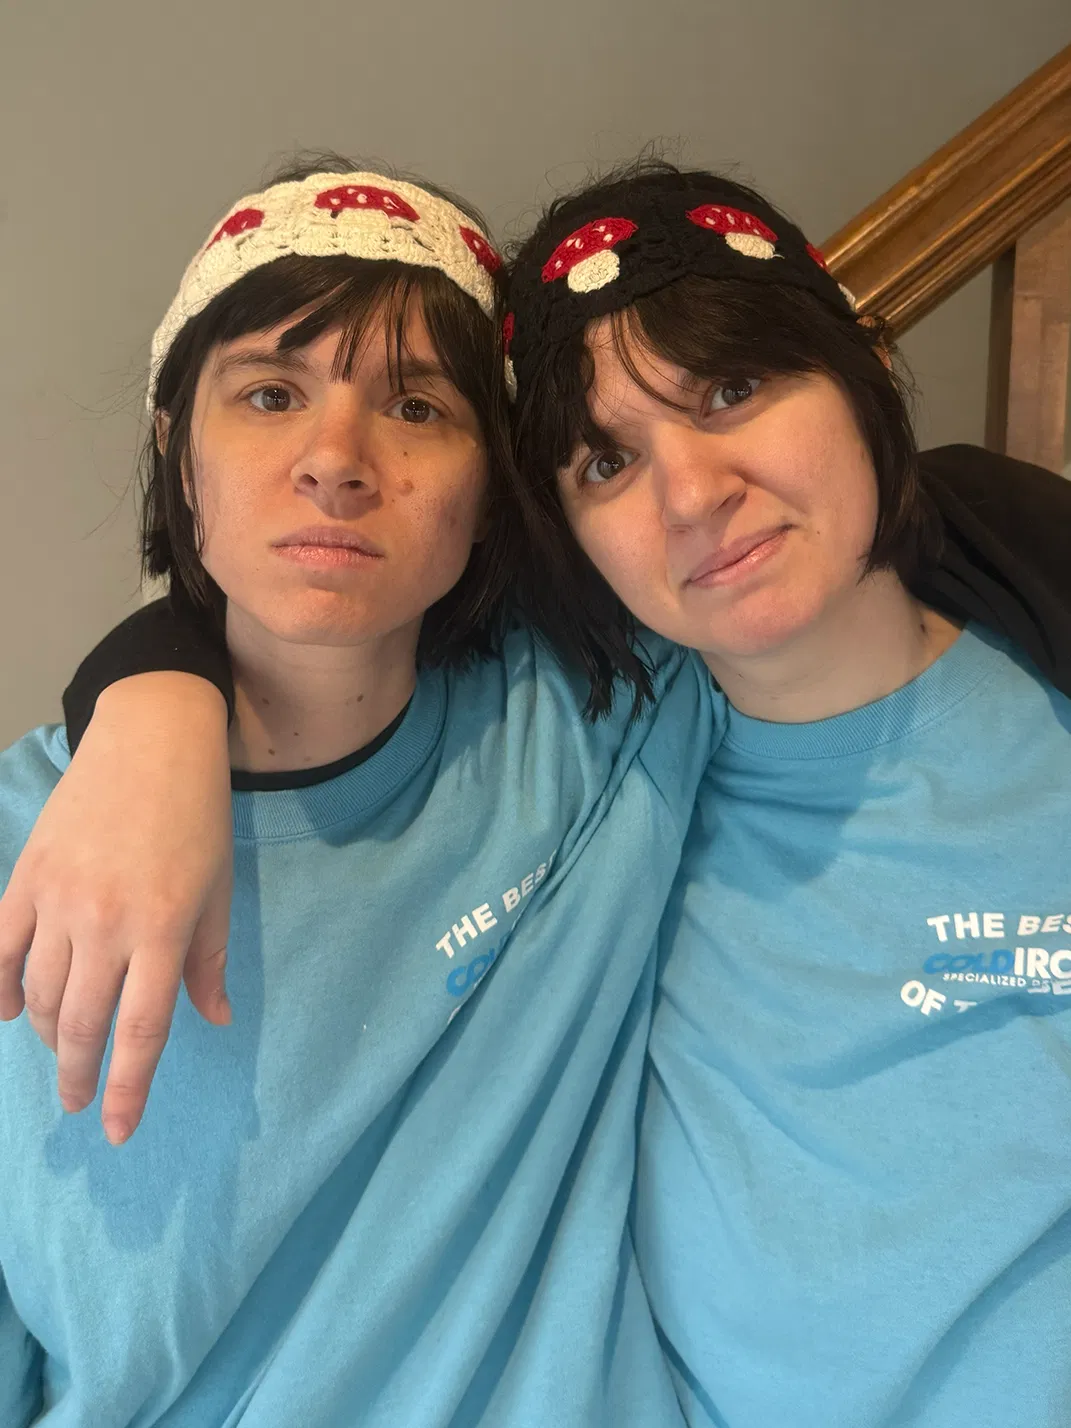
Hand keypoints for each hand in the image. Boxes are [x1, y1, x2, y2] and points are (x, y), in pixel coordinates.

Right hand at [0, 673, 232, 1143]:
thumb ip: (208, 961)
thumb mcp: (217, 891)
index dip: (128, 1089)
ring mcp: (59, 899)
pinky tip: (10, 1010)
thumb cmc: (197, 817)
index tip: (118, 1131)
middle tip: (80, 1101)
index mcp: (164, 930)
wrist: (153, 739)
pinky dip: (0, 987)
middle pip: (84, 1024)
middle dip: (80, 1074)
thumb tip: (214, 1020)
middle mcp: (107, 922)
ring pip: (41, 994)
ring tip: (64, 1050)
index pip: (141, 1031)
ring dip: (50, 1033)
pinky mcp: (27, 876)